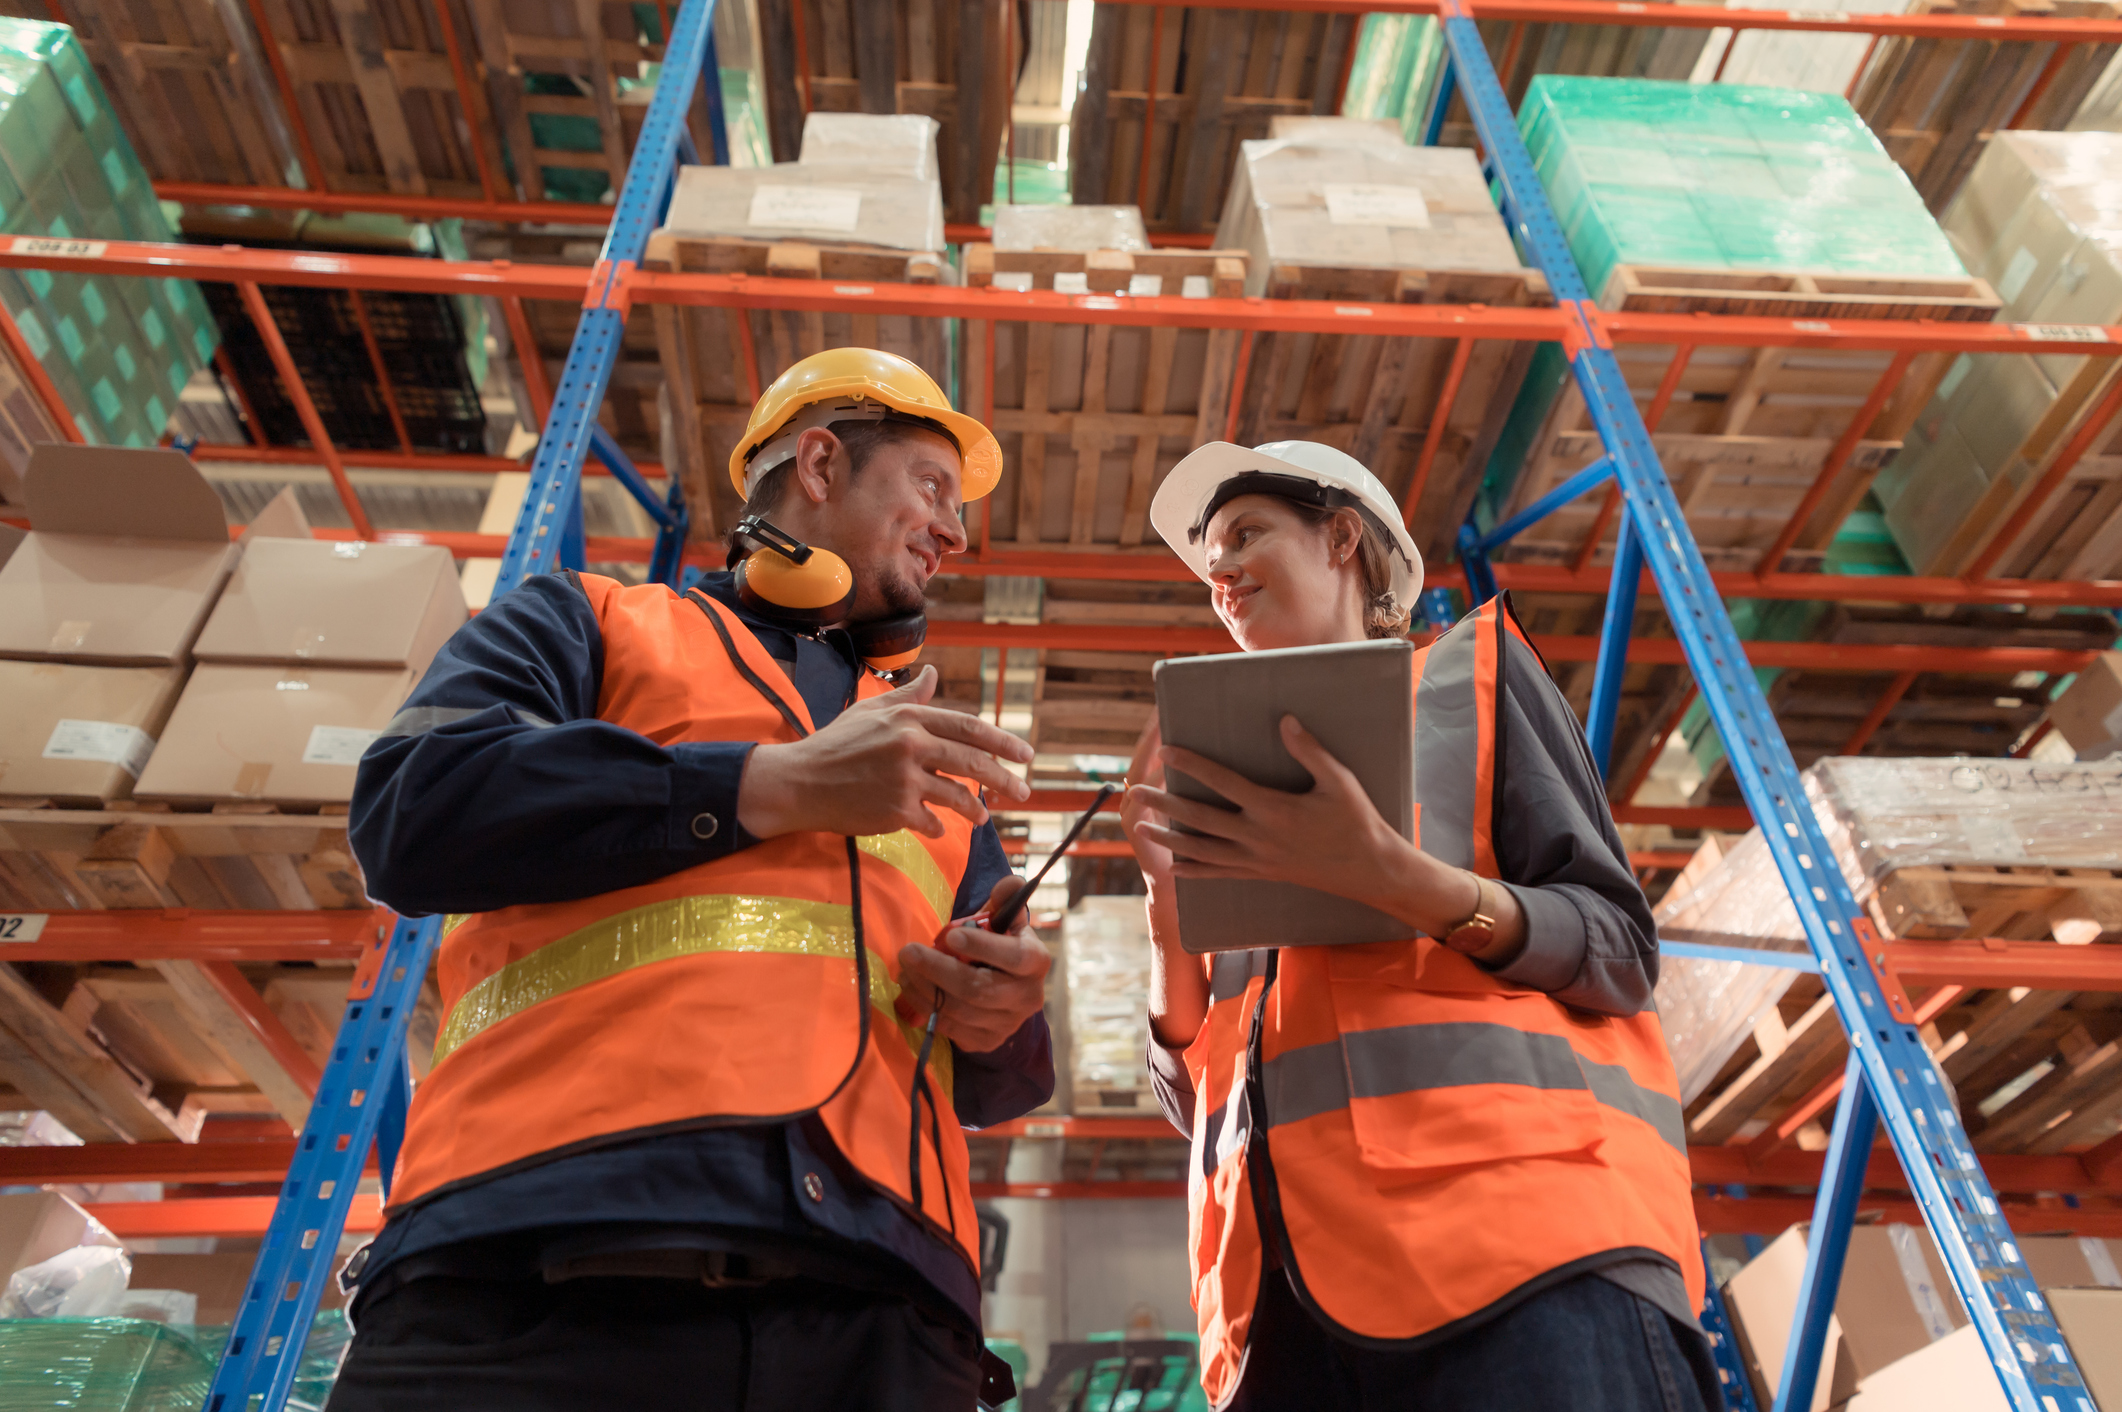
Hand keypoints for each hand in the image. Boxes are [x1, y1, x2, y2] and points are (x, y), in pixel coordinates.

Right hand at [737, 665, 1033, 839]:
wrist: (799, 782)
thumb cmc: (835, 744)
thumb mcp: (871, 711)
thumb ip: (908, 697)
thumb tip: (933, 673)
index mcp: (909, 718)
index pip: (968, 728)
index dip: (1002, 742)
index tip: (1025, 755)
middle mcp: (910, 745)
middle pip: (973, 763)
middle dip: (1004, 779)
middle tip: (1024, 792)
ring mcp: (904, 780)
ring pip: (957, 796)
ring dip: (975, 809)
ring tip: (983, 817)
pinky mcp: (896, 810)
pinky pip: (932, 822)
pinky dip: (939, 827)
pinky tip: (940, 829)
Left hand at [895, 876, 1051, 1052]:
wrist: (1005, 989)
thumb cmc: (1000, 946)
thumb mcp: (1005, 920)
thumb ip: (1005, 899)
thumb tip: (1011, 883)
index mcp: (1036, 962)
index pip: (1014, 957)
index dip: (983, 947)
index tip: (950, 935)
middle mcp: (1028, 997)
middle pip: (978, 989)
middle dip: (938, 970)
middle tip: (908, 952)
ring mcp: (1007, 1024)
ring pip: (959, 1011)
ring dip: (924, 989)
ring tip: (904, 969)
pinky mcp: (986, 1041)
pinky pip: (950, 1028)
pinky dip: (925, 1008)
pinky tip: (912, 989)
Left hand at [1129, 715, 1479, 937]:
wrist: (1369, 870)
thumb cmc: (1357, 820)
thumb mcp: (1339, 780)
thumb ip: (1309, 750)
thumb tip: (1284, 720)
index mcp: (1274, 810)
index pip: (1223, 783)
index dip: (1193, 765)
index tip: (1167, 750)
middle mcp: (1258, 838)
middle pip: (1200, 819)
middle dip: (1165, 804)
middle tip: (1137, 791)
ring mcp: (1257, 860)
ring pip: (1202, 849)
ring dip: (1170, 837)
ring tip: (1141, 827)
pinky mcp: (1261, 874)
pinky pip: (1220, 873)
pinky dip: (1195, 870)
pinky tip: (1174, 866)